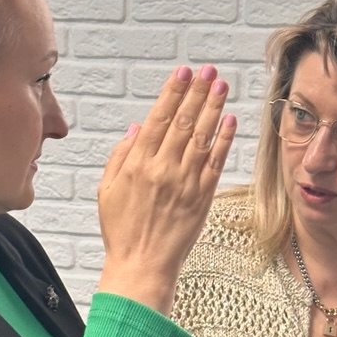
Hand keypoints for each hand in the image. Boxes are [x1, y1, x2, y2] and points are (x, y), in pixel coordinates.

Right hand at [97, 64, 236, 313]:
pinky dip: (223, 139)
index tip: (183, 72)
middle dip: (197, 92)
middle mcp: (163, 169)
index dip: (173, 92)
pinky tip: (229, 120)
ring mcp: (185, 183)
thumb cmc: (122, 231)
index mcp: (137, 164)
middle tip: (208, 71)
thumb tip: (137, 127)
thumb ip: (121, 156)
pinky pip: (215, 162)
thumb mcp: (107, 190)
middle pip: (184, 121)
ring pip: (202, 137)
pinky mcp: (202, 197)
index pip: (159, 118)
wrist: (142, 265)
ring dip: (213, 108)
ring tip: (221, 86)